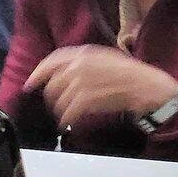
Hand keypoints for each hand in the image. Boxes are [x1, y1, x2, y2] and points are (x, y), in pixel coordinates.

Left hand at [24, 45, 177, 125]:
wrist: (147, 87)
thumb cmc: (132, 73)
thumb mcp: (106, 57)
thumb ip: (84, 61)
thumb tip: (64, 71)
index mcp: (84, 53)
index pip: (51, 61)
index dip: (38, 74)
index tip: (30, 84)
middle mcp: (78, 66)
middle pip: (52, 84)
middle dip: (51, 97)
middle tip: (57, 104)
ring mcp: (81, 83)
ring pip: (58, 100)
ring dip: (60, 110)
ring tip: (65, 114)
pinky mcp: (85, 100)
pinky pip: (67, 112)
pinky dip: (66, 120)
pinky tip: (68, 123)